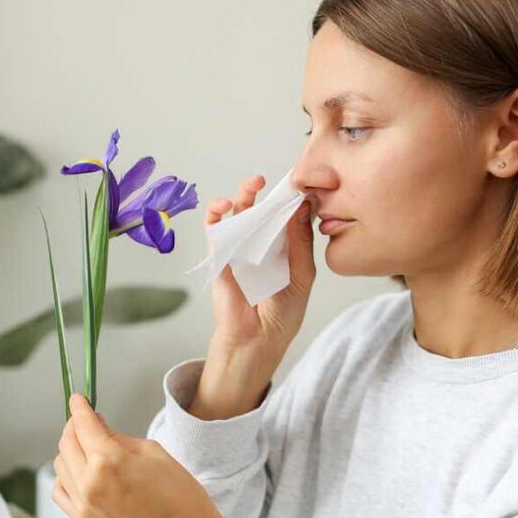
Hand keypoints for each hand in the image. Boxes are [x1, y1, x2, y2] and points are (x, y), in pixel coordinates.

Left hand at [51, 394, 227, 517]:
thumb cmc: (179, 496)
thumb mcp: (152, 452)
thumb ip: (118, 437)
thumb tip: (98, 426)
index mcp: (108, 460)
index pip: (83, 424)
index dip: (79, 408)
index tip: (78, 399)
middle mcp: (89, 483)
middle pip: (67, 443)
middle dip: (74, 426)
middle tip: (87, 421)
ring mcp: (84, 506)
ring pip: (60, 466)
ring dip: (70, 450)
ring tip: (88, 446)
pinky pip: (60, 492)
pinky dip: (65, 477)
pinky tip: (80, 472)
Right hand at [205, 174, 315, 353]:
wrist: (258, 338)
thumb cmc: (283, 312)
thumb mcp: (302, 274)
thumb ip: (300, 242)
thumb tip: (302, 207)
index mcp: (285, 246)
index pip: (287, 214)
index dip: (291, 197)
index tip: (299, 181)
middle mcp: (262, 243)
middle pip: (262, 208)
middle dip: (266, 190)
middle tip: (273, 179)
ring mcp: (240, 248)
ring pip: (237, 213)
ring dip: (241, 195)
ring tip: (251, 185)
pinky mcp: (219, 255)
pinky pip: (215, 230)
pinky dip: (215, 214)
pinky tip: (223, 207)